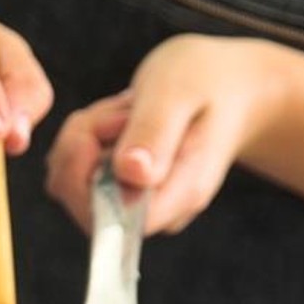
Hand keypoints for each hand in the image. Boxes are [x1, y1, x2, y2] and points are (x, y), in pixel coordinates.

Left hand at [45, 35, 286, 234]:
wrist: (229, 87)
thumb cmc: (209, 83)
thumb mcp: (181, 91)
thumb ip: (155, 131)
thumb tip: (130, 174)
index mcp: (177, 195)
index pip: (113, 219)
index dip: (87, 177)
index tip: (108, 123)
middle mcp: (156, 210)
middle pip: (84, 204)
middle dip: (81, 148)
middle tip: (119, 109)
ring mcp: (136, 203)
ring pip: (74, 184)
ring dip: (83, 137)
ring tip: (127, 110)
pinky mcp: (121, 190)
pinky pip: (77, 170)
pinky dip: (85, 136)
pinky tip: (118, 117)